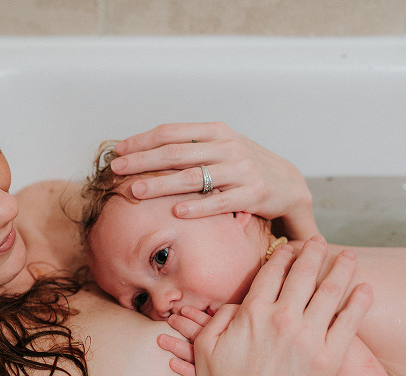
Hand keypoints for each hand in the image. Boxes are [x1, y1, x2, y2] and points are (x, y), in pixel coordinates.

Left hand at [110, 122, 316, 238]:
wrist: (290, 185)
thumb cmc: (244, 168)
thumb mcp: (220, 148)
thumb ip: (190, 147)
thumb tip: (145, 152)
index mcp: (216, 132)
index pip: (171, 132)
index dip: (142, 140)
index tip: (118, 151)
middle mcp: (227, 147)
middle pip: (175, 152)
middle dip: (142, 161)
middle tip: (115, 169)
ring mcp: (240, 170)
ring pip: (193, 177)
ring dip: (161, 184)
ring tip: (135, 190)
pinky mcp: (252, 195)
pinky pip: (219, 202)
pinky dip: (197, 207)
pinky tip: (176, 212)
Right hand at [162, 236, 371, 375]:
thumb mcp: (205, 346)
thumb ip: (220, 317)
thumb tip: (238, 304)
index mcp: (253, 313)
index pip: (272, 272)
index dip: (283, 255)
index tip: (290, 246)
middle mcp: (283, 319)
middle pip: (303, 274)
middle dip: (313, 251)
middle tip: (319, 240)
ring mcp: (310, 338)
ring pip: (330, 292)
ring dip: (341, 269)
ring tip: (348, 256)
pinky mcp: (329, 359)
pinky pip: (349, 323)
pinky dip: (358, 302)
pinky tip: (364, 289)